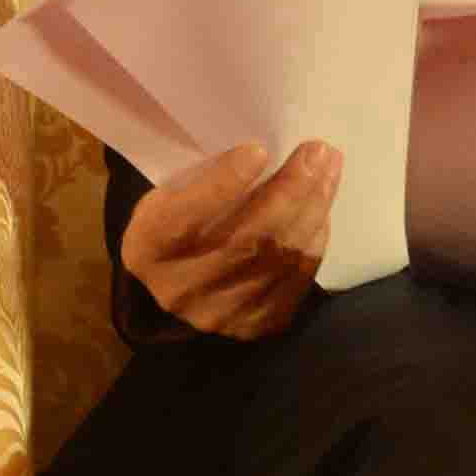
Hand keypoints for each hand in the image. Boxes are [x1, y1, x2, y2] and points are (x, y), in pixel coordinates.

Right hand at [127, 139, 340, 340]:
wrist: (178, 287)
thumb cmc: (179, 226)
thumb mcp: (170, 197)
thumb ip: (203, 181)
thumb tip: (263, 155)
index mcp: (147, 248)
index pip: (183, 218)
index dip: (222, 185)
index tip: (257, 151)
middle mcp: (179, 289)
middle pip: (245, 239)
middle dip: (289, 191)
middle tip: (317, 153)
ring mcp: (220, 313)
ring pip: (278, 258)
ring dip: (313, 209)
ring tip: (328, 171)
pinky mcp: (255, 325)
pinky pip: (295, 279)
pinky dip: (314, 240)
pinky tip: (320, 211)